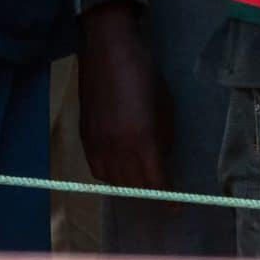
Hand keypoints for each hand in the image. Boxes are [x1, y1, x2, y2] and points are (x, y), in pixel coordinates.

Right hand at [78, 2, 171, 190]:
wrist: (107, 51)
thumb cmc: (145, 74)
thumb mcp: (165, 106)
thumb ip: (164, 138)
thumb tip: (163, 161)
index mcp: (141, 140)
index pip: (154, 182)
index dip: (166, 198)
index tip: (176, 207)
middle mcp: (116, 149)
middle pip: (133, 187)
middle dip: (149, 194)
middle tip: (161, 194)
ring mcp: (96, 145)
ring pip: (113, 181)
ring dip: (129, 186)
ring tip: (142, 182)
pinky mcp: (83, 138)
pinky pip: (97, 169)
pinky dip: (111, 174)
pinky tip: (121, 167)